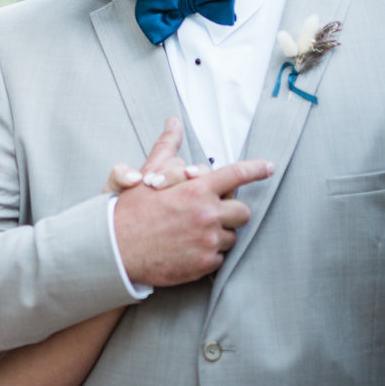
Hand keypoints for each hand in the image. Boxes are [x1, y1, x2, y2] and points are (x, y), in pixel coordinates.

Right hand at [112, 122, 274, 286]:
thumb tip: (173, 122)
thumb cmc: (130, 211)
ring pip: (232, 236)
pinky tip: (188, 250)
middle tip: (212, 213)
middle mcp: (207, 214)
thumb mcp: (148, 174)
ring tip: (193, 233)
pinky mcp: (203, 263)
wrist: (115, 250)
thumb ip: (166, 147)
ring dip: (218, 234)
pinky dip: (208, 254)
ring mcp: (207, 241)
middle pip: (242, 211)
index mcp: (196, 190)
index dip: (256, 169)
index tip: (269, 167)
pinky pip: (220, 257)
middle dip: (232, 211)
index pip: (236, 175)